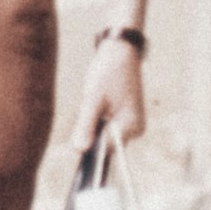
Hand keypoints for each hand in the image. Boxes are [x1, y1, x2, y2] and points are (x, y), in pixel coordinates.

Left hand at [74, 33, 147, 153]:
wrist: (121, 51)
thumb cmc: (108, 72)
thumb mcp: (92, 98)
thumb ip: (85, 125)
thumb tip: (79, 150)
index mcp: (131, 127)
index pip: (105, 151)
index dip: (88, 153)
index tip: (76, 158)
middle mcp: (135, 129)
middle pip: (104, 144)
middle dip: (89, 134)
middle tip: (87, 112)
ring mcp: (132, 123)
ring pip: (103, 135)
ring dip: (92, 125)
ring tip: (94, 102)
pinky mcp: (126, 117)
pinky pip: (106, 126)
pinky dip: (96, 120)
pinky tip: (96, 103)